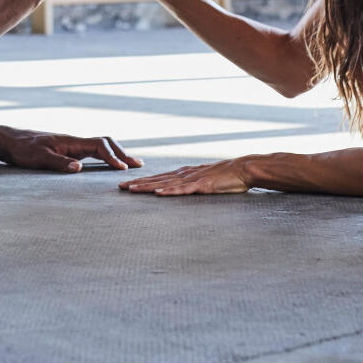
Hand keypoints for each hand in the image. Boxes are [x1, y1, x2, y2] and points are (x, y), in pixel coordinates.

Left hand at [2, 130, 142, 172]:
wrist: (12, 142)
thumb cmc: (24, 150)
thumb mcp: (39, 158)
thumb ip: (58, 163)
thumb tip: (78, 169)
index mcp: (71, 142)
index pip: (99, 146)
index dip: (112, 157)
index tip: (122, 169)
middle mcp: (75, 142)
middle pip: (106, 142)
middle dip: (122, 153)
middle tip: (138, 165)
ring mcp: (74, 146)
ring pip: (102, 146)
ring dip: (117, 153)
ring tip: (132, 164)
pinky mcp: (70, 151)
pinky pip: (94, 151)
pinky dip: (107, 156)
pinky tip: (112, 164)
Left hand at [118, 158, 253, 195]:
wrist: (243, 169)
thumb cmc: (226, 176)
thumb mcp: (205, 179)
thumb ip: (193, 183)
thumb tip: (182, 188)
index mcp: (185, 173)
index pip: (159, 177)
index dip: (143, 181)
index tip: (128, 184)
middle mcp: (185, 174)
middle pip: (157, 179)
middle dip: (138, 183)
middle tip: (120, 187)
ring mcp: (192, 179)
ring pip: (165, 183)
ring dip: (147, 187)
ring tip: (132, 189)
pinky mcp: (202, 185)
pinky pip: (183, 189)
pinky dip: (169, 191)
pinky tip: (158, 193)